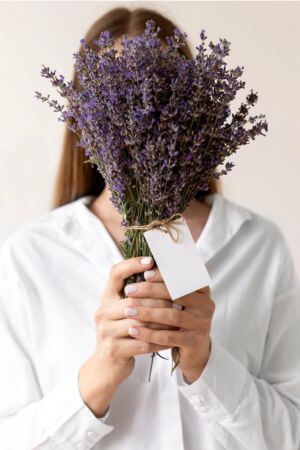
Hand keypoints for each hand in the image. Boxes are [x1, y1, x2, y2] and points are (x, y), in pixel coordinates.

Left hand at [123, 267, 214, 383]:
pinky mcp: (194, 342)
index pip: (183, 277)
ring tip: (127, 311)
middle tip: (129, 290)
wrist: (195, 351)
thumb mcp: (179, 301)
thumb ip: (168, 285)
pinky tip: (133, 330)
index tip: (144, 274)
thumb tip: (145, 266)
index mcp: (201, 290)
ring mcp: (201, 324)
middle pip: (176, 294)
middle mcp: (205, 305)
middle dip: (150, 291)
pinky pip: (168, 337)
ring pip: (171, 316)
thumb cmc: (181, 320)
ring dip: (147, 312)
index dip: (164, 274)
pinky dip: (149, 333)